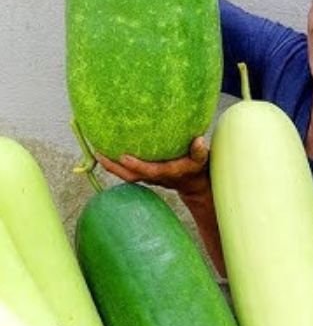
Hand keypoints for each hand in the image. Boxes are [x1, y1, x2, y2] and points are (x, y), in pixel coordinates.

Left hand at [95, 136, 209, 199]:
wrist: (194, 185)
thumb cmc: (196, 169)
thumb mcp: (202, 160)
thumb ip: (200, 151)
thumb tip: (199, 140)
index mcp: (166, 172)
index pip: (149, 171)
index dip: (136, 165)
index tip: (123, 156)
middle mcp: (154, 176)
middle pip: (130, 176)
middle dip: (114, 167)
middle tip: (99, 154)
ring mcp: (148, 177)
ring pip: (126, 175)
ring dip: (111, 166)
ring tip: (97, 152)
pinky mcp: (145, 175)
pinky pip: (127, 171)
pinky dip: (116, 164)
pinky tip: (107, 151)